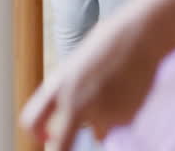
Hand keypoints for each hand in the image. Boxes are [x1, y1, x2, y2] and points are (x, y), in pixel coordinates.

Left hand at [20, 14, 161, 149]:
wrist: (142, 35)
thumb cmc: (110, 43)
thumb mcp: (80, 64)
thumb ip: (70, 91)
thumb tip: (72, 120)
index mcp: (59, 85)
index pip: (33, 120)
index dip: (36, 133)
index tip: (44, 137)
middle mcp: (76, 102)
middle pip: (60, 145)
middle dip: (62, 149)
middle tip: (71, 146)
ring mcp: (101, 113)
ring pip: (97, 132)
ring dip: (104, 120)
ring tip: (116, 86)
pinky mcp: (124, 118)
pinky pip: (118, 124)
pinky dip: (122, 113)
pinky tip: (128, 88)